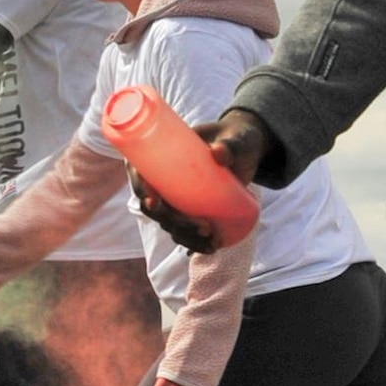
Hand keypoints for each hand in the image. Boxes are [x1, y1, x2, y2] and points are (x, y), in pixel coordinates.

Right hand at [134, 109, 273, 253]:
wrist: (245, 150)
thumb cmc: (235, 137)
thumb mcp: (234, 137)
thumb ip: (229, 144)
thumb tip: (218, 153)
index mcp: (160, 156)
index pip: (140, 175)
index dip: (141, 190)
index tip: (155, 201)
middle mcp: (162, 180)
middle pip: (154, 206)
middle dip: (173, 221)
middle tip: (203, 227)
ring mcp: (175, 197)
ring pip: (168, 222)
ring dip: (184, 236)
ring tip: (211, 241)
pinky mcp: (189, 210)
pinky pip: (182, 229)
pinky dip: (193, 242)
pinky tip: (208, 248)